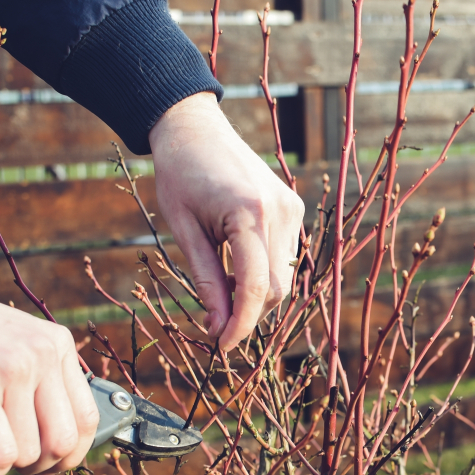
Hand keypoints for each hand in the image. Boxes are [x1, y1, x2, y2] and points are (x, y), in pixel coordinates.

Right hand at [0, 245, 98, 474]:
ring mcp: (10, 370)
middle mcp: (41, 355)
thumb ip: (39, 381)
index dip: (69, 452)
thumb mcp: (12, 343)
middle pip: (64, 443)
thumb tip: (59, 444)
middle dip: (37, 466)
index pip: (88, 418)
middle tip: (7, 460)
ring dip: (2, 466)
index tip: (44, 461)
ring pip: (29, 453)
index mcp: (56, 345)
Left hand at [149, 91, 304, 350]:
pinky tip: (237, 264)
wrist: (195, 128)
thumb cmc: (179, 175)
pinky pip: (285, 257)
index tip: (222, 346)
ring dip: (255, 293)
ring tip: (221, 287)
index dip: (240, 325)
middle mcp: (280, 212)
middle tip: (214, 322)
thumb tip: (218, 326)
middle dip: (248, 313)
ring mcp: (292, 209)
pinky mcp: (294, 208)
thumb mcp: (183, 230)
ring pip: (283, 277)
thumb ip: (206, 280)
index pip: (254, 288)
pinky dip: (264, 272)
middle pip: (275, 289)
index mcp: (248, 213)